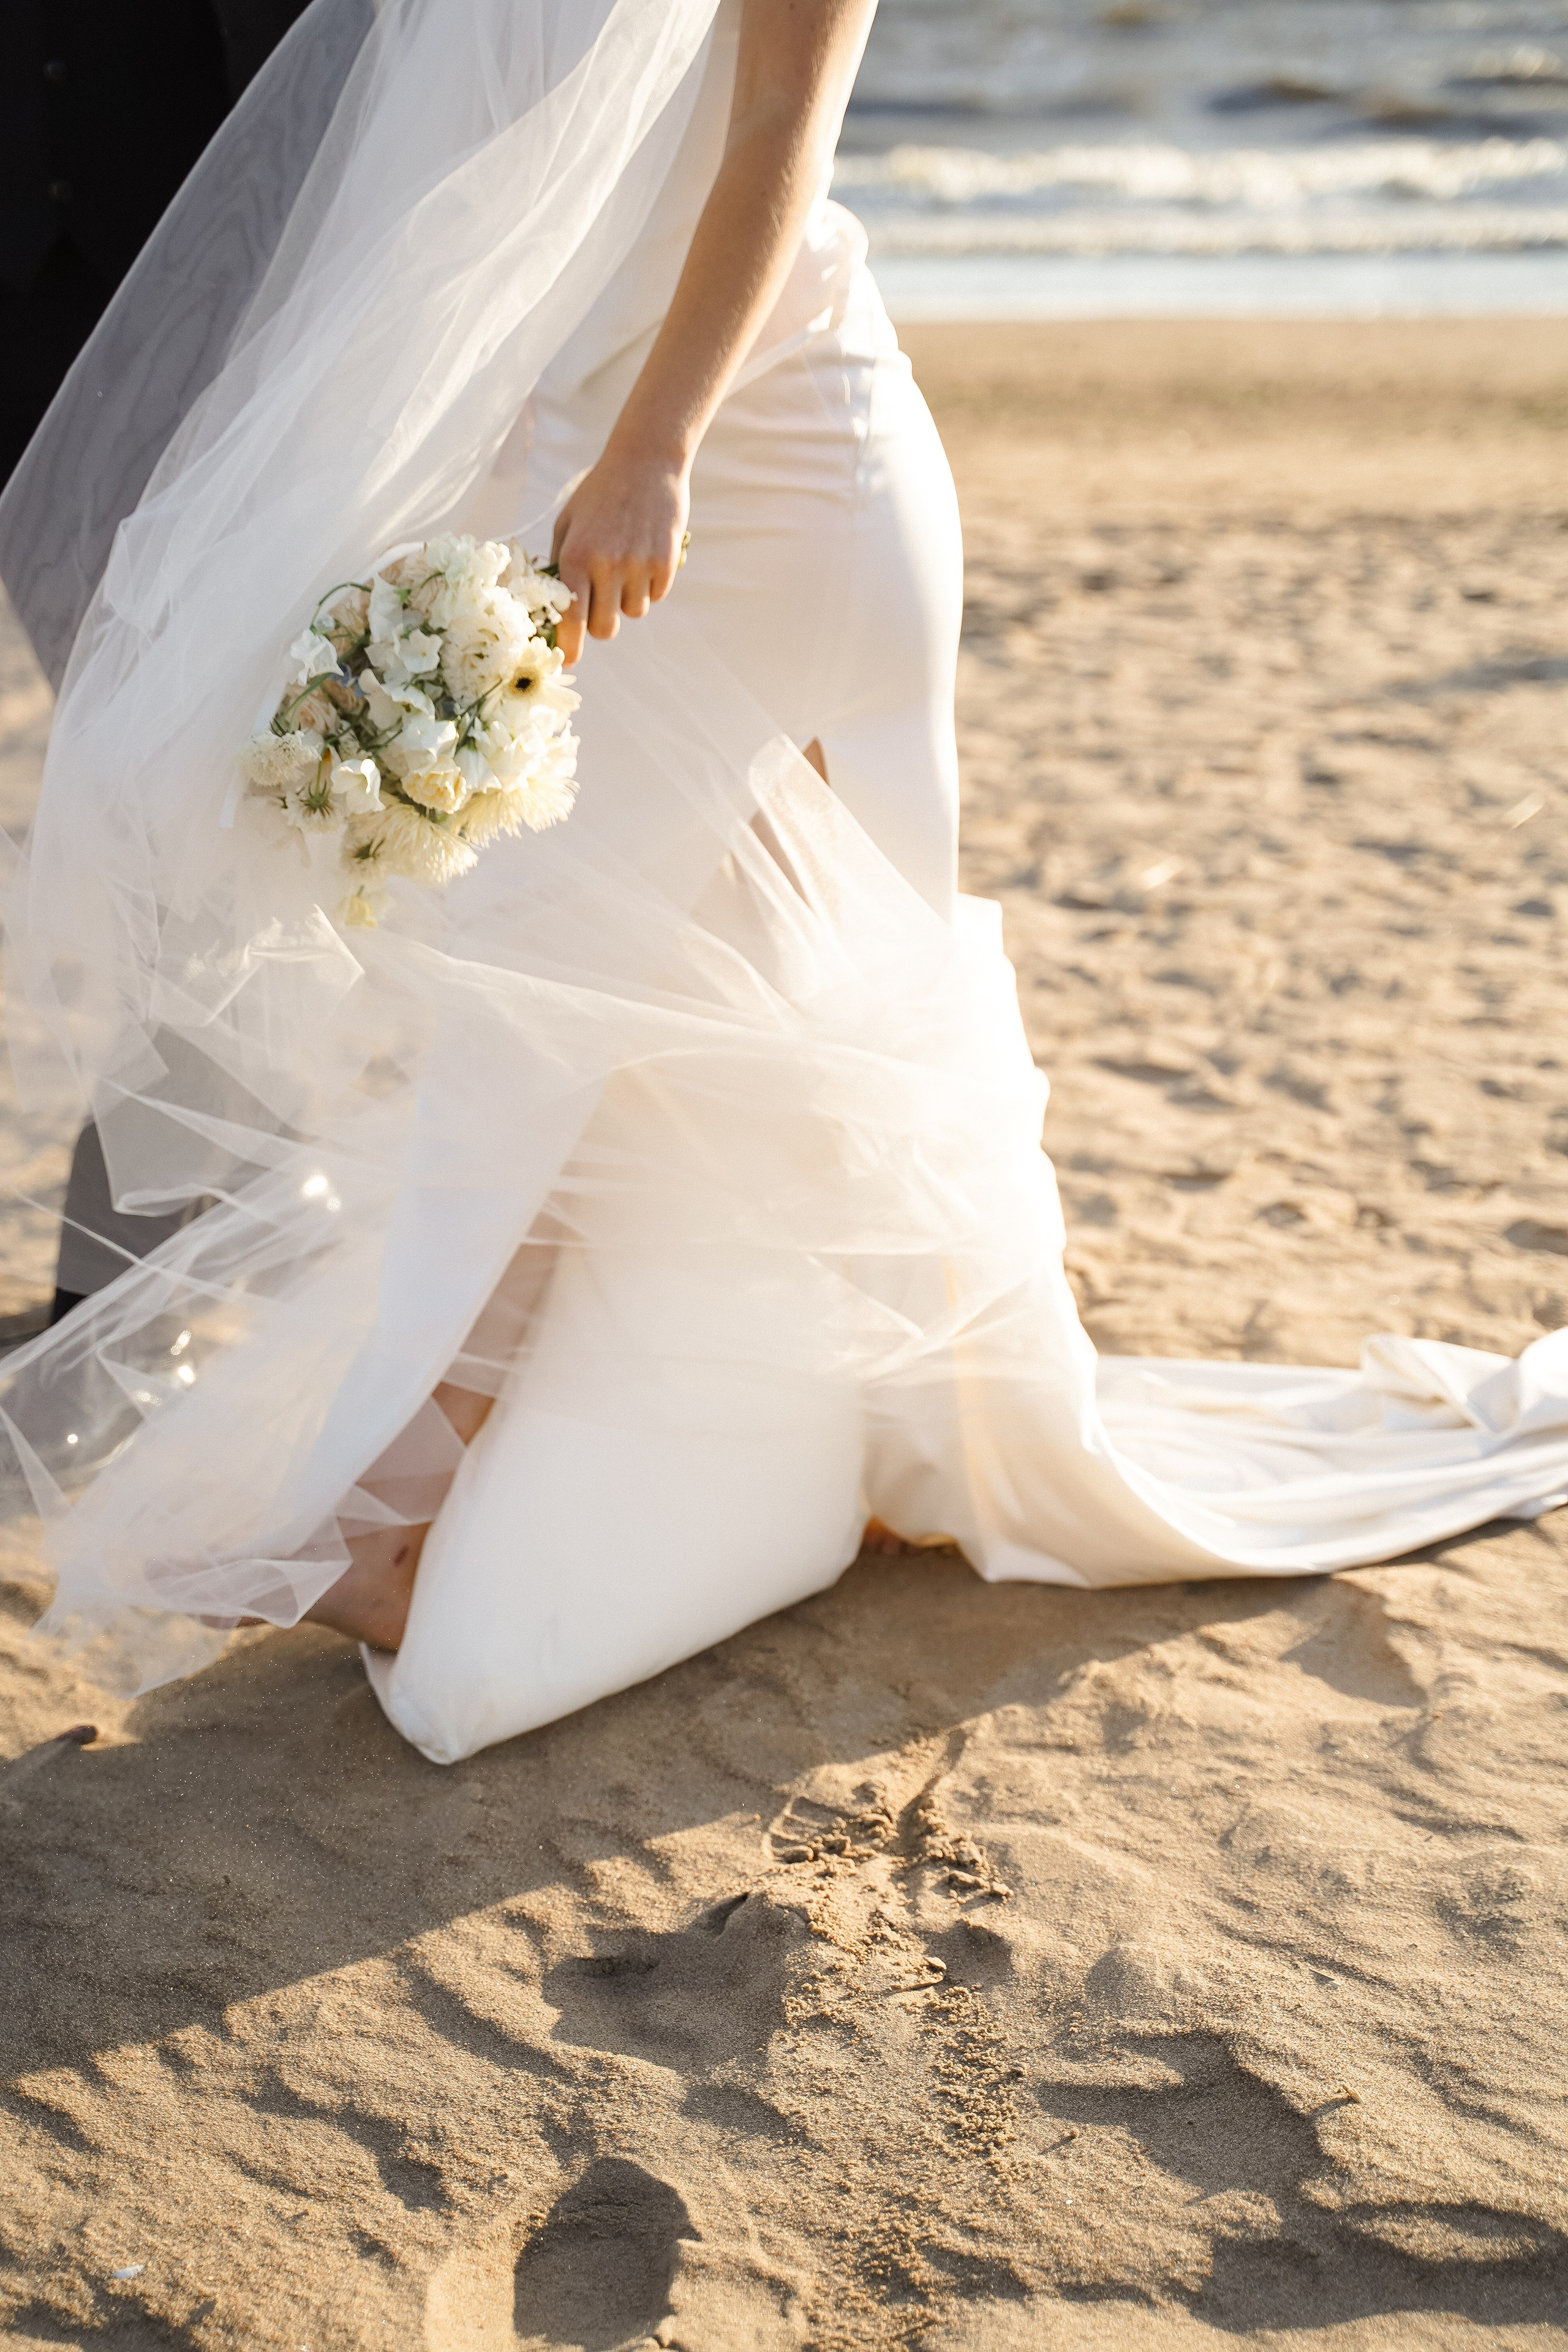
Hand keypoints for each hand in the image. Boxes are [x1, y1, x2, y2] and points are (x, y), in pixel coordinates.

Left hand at [550, 447, 689, 663]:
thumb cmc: (600, 493)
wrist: (646, 461)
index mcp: (576, 556)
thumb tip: (554, 610)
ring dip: (628, 599)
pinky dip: (650, 584)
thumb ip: (560, 565)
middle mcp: (606, 564)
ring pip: (633, 613)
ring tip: (626, 564)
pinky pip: (656, 595)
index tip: (569, 659)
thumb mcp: (568, 523)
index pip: (570, 619)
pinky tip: (645, 553)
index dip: (569, 647)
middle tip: (602, 601)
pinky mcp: (666, 562)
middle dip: (602, 623)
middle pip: (604, 629)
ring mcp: (639, 565)